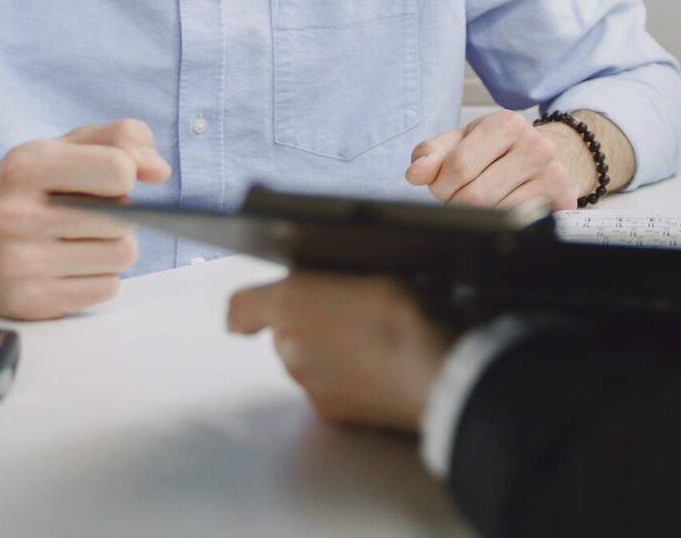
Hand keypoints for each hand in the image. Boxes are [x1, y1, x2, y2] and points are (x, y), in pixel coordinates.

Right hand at [0, 118, 169, 319]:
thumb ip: (122, 138)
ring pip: (123, 255)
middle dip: (118, 213)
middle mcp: (14, 216)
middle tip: (86, 213)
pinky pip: (108, 288)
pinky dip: (99, 277)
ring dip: (112, 246)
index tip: (107, 177)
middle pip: (124, 218)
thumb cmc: (28, 190)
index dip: (125, 173)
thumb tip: (159, 171)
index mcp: (24, 167)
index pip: (118, 169)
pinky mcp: (30, 303)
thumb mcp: (66, 146)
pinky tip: (68, 266)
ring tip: (77, 239)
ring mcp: (18, 264)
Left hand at [228, 272, 454, 431]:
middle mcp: (290, 348)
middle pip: (283, 333)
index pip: (242, 309)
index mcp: (292, 302)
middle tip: (350, 309)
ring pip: (305, 362)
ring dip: (327, 351)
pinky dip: (344, 380)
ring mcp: (309, 385)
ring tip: (372, 340)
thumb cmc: (409, 314)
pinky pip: (326, 389)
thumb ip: (337, 278)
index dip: (252, 307)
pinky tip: (378, 368)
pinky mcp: (330, 413)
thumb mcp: (376, 267)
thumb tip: (325, 284)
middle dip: (308, 321)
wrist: (438, 374)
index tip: (261, 306)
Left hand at [405, 110, 581, 210]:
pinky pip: (517, 225)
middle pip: (475, 196)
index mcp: (506, 124)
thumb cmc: (499, 150)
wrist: (549, 155)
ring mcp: (551, 174)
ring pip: (495, 215)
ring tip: (484, 201)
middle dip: (457, 203)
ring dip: (478, 217)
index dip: (441, 185)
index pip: (458, 166)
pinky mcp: (562, 200)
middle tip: (460, 197)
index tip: (443, 186)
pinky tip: (504, 208)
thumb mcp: (463, 142)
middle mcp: (534, 146)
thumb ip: (432, 154)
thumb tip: (416, 173)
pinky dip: (502, 224)